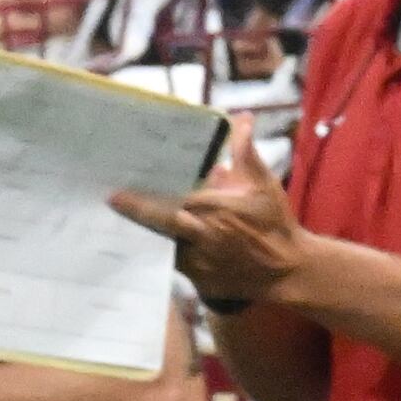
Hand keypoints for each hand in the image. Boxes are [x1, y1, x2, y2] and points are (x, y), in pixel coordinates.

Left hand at [115, 117, 309, 306]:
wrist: (290, 270)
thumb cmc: (276, 224)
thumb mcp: (263, 185)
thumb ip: (246, 152)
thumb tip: (242, 119)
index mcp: (213, 210)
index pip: (168, 202)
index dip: (139, 200)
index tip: (114, 194)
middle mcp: (201, 237)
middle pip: (158, 225)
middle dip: (134, 214)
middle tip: (110, 204)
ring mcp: (199, 263)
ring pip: (164, 246)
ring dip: (148, 235)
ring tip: (123, 226)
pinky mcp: (201, 281)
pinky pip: (175, 264)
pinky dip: (165, 253)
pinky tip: (153, 246)